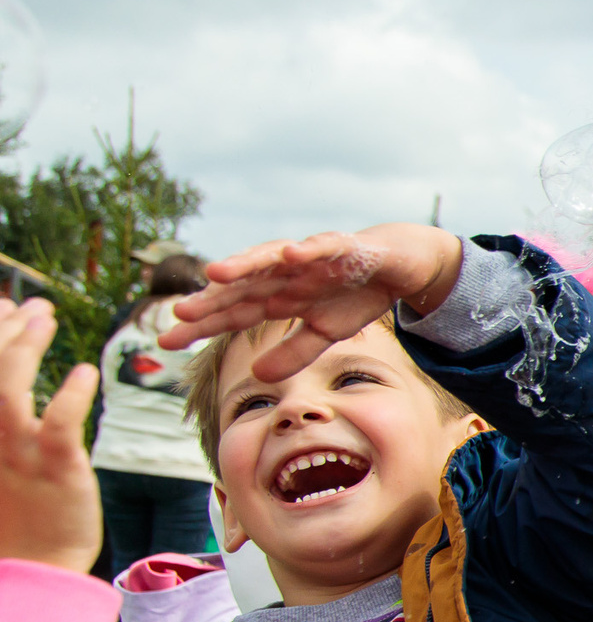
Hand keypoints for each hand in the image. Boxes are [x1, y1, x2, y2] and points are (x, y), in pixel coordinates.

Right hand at [0, 299, 101, 572]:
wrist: (36, 567)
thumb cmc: (23, 511)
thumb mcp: (5, 456)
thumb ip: (6, 409)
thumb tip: (10, 360)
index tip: (6, 304)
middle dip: (3, 332)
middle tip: (32, 305)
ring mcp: (16, 457)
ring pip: (7, 394)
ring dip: (24, 350)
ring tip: (45, 317)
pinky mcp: (54, 472)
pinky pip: (58, 429)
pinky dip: (69, 398)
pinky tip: (84, 372)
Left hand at [161, 224, 465, 382]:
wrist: (397, 264)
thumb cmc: (355, 294)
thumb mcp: (324, 333)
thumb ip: (293, 353)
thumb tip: (259, 376)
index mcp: (277, 297)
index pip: (232, 312)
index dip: (201, 325)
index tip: (166, 342)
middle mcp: (283, 275)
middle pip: (241, 287)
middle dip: (211, 299)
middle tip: (178, 313)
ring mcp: (309, 258)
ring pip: (270, 260)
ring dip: (245, 265)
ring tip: (217, 274)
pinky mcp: (341, 246)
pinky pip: (321, 247)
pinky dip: (307, 250)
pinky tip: (289, 254)